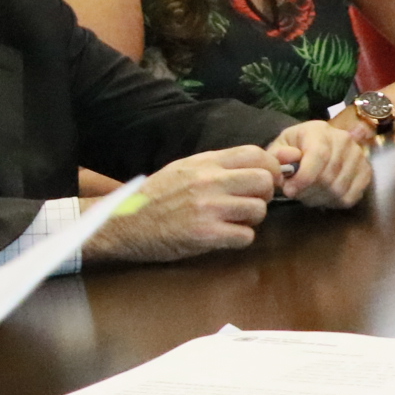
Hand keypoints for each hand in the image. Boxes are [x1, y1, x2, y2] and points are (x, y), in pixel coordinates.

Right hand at [84, 146, 278, 262]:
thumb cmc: (156, 198)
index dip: (270, 168)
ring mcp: (208, 208)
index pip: (256, 154)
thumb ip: (218, 166)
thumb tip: (259, 166)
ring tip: (232, 222)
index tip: (265, 181)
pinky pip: (245, 236)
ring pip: (258, 210)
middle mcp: (208, 181)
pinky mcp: (205, 234)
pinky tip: (223, 237)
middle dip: (263, 195)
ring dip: (251, 220)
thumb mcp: (184, 169)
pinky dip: (239, 239)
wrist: (124, 223)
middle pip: (264, 181)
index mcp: (204, 162)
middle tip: (249, 204)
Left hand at [270, 117, 372, 206]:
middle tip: (296, 193)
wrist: (314, 146)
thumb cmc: (294, 148)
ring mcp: (358, 156)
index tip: (289, 191)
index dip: (303, 178)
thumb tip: (289, 157)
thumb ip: (278, 155)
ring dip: (319, 198)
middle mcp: (344, 140)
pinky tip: (323, 196)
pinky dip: (334, 203)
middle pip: (328, 177)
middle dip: (307, 192)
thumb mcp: (279, 148)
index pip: (319, 155)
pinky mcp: (366, 172)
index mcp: (320, 130)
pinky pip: (350, 198)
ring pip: (339, 190)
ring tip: (308, 193)